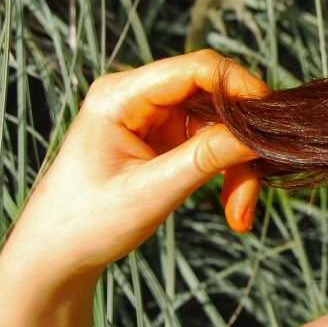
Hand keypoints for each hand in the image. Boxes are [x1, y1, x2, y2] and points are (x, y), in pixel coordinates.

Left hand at [2, 50, 263, 283]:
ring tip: (239, 211)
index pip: (196, 68)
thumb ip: (204, 158)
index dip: (241, 87)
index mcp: (120, 95)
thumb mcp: (149, 192)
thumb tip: (257, 135)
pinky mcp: (168, 138)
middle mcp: (140, 96)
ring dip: (238, 166)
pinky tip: (233, 208)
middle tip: (258, 180)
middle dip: (241, 141)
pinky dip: (229, 174)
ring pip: (222, 124)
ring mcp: (156, 117)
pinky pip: (215, 143)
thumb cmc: (85, 223)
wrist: (56, 258)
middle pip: (217, 97)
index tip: (271, 120)